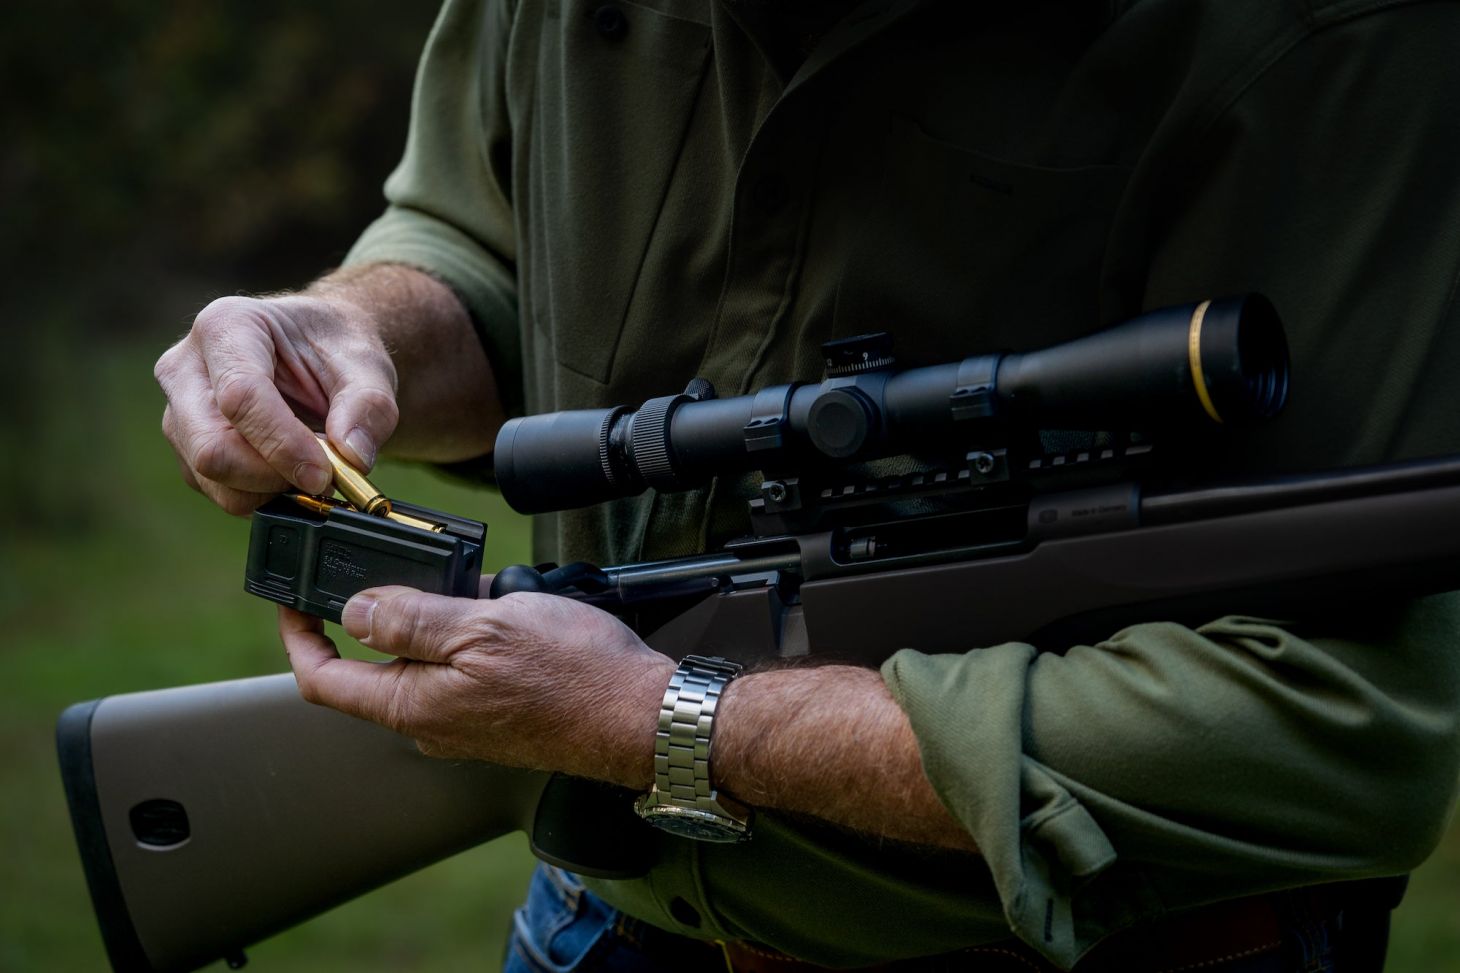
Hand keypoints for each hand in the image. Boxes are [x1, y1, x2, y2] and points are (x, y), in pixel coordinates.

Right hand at [155, 292, 397, 513]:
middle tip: (322, 476)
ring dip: (269, 489)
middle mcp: (186, 367)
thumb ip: (369, 407)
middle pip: (211, 447)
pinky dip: (262, 495)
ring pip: (210, 477)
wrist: (321, 353)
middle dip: (271, 476)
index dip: (283, 444)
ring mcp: (179, 411)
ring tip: (312, 467)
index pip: (240, 396)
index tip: (325, 473)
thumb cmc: (336, 350)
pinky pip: (218, 491)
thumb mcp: (368, 365)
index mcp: (227, 326)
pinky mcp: (186, 448)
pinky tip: (291, 472)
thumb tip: (353, 458)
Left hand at [280, 583, 676, 786]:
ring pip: (426, 658)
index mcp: (412, 706)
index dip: (299, 636)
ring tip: (479, 584)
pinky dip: (473, 629)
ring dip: (440, 613)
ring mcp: (465, 719)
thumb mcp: (481, 626)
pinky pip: (464, 665)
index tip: (295, 597)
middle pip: (376, 663)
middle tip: (412, 564)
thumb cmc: (574, 674)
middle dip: (388, 609)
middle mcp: (431, 721)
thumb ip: (410, 619)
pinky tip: (508, 605)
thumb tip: (355, 609)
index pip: (323, 680)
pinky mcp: (498, 711)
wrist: (642, 712)